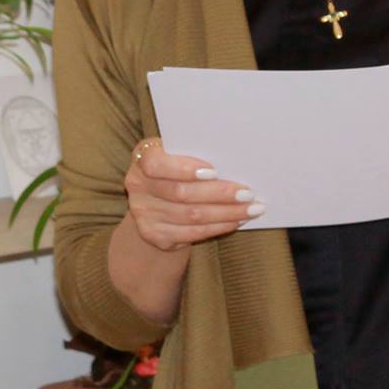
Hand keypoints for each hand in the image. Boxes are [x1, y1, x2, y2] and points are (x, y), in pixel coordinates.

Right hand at [123, 137, 264, 250]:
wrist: (156, 200)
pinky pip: (192, 233)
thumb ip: (195, 153)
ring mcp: (143, 213)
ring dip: (226, 213)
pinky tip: (236, 221)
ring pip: (191, 215)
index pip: (157, 164)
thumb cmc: (176, 168)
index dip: (184, 169)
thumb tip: (235, 161)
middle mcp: (137, 185)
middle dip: (219, 194)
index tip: (215, 171)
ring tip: (251, 209)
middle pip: (181, 193)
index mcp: (142, 156)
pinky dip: (218, 227)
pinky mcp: (154, 234)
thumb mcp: (178, 153)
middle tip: (248, 193)